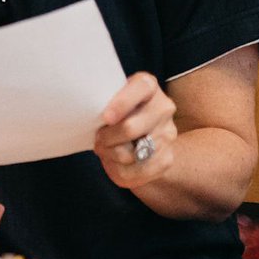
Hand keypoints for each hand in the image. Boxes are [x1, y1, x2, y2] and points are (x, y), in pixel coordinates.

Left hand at [93, 71, 176, 188]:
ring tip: (105, 149)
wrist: (145, 136)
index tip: (105, 118)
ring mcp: (168, 134)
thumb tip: (90, 115)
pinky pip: (135, 172)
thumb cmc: (119, 112)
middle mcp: (163, 108)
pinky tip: (115, 162)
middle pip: (130, 128)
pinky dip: (119, 170)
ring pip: (130, 154)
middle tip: (98, 138)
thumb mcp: (112, 99)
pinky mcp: (166, 159)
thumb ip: (105, 101)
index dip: (122, 103)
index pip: (142, 87)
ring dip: (110, 154)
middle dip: (107, 137)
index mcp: (149, 86)